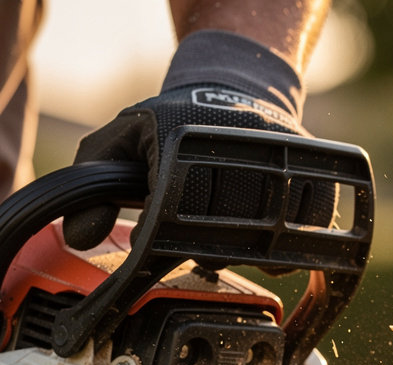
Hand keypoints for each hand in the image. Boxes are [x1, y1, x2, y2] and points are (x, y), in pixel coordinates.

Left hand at [62, 84, 335, 251]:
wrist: (236, 87)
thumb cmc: (172, 124)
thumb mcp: (121, 141)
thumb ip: (91, 185)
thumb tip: (78, 237)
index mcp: (186, 141)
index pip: (174, 217)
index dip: (162, 240)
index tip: (153, 243)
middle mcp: (236, 149)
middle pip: (222, 235)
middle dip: (204, 247)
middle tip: (194, 237)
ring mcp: (280, 162)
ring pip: (265, 237)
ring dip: (244, 249)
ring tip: (226, 237)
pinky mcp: (314, 174)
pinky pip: (308, 229)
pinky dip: (288, 245)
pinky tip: (267, 240)